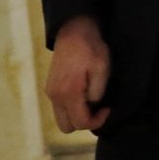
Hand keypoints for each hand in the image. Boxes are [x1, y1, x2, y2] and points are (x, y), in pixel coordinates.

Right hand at [45, 15, 111, 132]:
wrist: (73, 32)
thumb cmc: (91, 49)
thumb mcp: (102, 69)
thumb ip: (97, 91)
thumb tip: (94, 105)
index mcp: (68, 92)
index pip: (80, 123)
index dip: (97, 120)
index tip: (107, 108)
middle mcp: (55, 96)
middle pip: (67, 127)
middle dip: (85, 122)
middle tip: (99, 108)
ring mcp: (50, 92)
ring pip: (61, 119)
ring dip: (77, 116)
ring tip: (92, 101)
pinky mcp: (50, 88)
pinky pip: (59, 108)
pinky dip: (71, 108)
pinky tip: (84, 94)